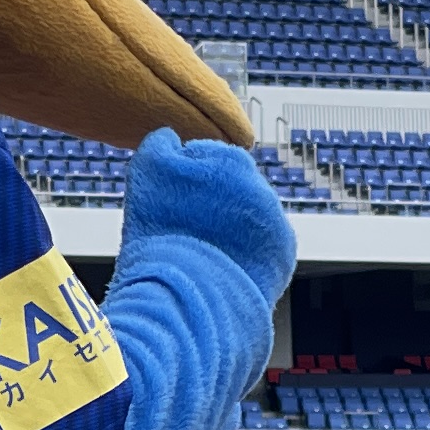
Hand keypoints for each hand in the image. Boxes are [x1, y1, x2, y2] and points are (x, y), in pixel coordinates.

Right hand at [119, 129, 294, 299]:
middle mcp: (261, 186)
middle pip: (231, 190)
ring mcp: (275, 222)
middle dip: (211, 204)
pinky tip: (221, 268)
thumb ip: (160, 143)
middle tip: (183, 229)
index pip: (205, 160)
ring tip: (201, 252)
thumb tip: (170, 137)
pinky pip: (263, 251)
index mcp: (231, 160)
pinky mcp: (282, 256)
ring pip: (248, 220)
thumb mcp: (147, 169)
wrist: (189, 292)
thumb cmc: (163, 231)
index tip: (169, 203)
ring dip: (230, 230)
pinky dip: (246, 257)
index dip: (183, 180)